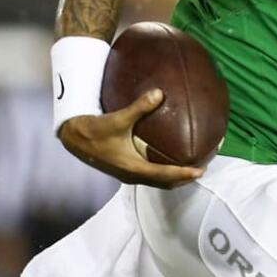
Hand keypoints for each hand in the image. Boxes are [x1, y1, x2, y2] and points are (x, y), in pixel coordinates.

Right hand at [58, 88, 203, 188]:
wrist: (73, 138)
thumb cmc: (94, 130)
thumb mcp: (117, 119)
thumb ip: (139, 107)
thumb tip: (159, 93)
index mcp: (133, 168)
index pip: (164, 175)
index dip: (184, 174)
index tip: (200, 171)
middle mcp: (132, 175)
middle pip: (165, 183)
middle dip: (184, 178)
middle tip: (202, 167)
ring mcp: (128, 174)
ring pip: (158, 180)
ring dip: (174, 176)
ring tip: (191, 165)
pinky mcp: (125, 169)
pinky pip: (150, 174)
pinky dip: (164, 171)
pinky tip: (170, 157)